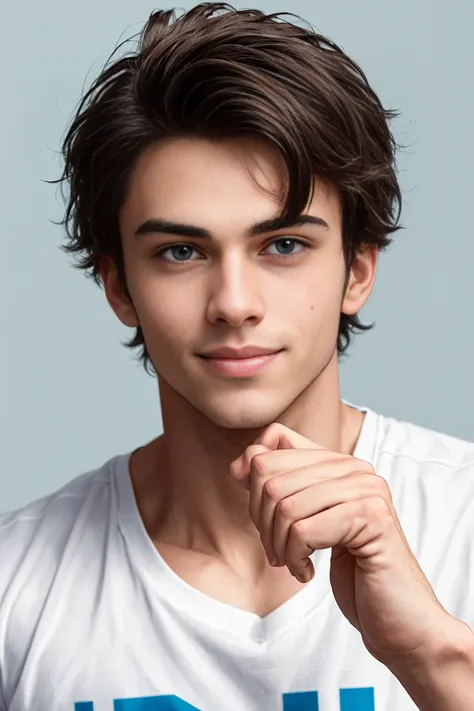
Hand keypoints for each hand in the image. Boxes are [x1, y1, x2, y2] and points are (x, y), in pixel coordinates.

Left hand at [230, 422, 453, 665]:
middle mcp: (356, 467)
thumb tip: (238, 465)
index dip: (255, 486)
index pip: (273, 444)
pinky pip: (303, 530)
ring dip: (278, 545)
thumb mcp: (308, 523)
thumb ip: (278, 487)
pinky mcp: (372, 517)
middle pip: (271, 475)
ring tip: (293, 563)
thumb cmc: (353, 572)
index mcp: (340, 462)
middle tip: (279, 552)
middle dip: (262, 522)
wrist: (400, 619)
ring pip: (284, 504)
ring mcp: (366, 489)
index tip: (267, 522)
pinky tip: (308, 573)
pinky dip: (295, 559)